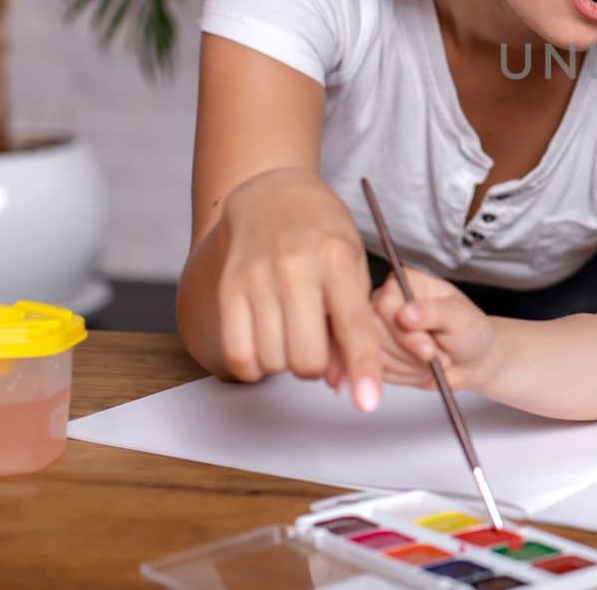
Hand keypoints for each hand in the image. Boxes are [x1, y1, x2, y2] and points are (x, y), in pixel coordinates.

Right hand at [212, 167, 383, 410]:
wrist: (272, 194)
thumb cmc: (322, 233)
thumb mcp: (352, 266)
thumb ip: (352, 323)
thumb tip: (343, 383)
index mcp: (337, 260)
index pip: (354, 326)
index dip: (363, 369)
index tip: (368, 402)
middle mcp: (296, 269)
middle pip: (307, 357)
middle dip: (317, 367)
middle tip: (317, 345)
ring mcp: (257, 278)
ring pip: (273, 361)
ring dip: (286, 363)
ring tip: (291, 335)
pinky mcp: (228, 289)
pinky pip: (239, 353)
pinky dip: (255, 366)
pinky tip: (266, 348)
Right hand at [369, 272, 501, 392]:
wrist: (473, 359)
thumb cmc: (470, 331)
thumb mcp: (459, 318)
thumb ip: (434, 312)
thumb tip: (407, 313)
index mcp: (406, 282)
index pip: (384, 305)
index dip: (403, 332)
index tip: (428, 347)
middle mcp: (389, 303)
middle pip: (376, 334)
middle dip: (410, 353)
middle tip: (435, 353)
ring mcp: (381, 329)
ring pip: (377, 356)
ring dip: (410, 366)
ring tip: (433, 357)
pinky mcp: (379, 354)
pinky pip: (381, 372)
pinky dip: (406, 376)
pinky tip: (422, 367)